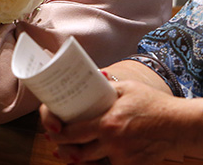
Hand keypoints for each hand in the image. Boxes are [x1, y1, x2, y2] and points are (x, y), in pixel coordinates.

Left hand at [41, 80, 186, 164]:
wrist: (180, 126)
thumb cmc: (153, 103)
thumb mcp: (126, 88)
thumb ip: (103, 84)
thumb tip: (87, 75)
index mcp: (108, 123)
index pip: (74, 132)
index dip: (58, 133)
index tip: (51, 130)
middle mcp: (113, 142)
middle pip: (78, 151)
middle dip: (62, 148)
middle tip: (54, 142)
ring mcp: (122, 157)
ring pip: (90, 162)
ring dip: (75, 158)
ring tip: (65, 152)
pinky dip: (96, 162)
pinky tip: (87, 158)